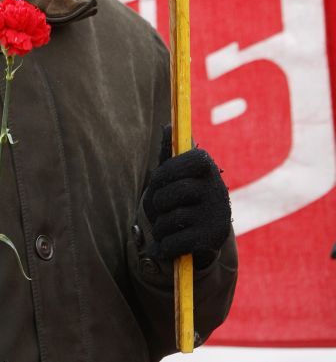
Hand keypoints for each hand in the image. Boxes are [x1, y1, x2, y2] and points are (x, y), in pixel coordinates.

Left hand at [142, 125, 230, 268]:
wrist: (203, 238)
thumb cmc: (182, 198)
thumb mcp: (176, 174)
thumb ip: (168, 152)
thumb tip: (167, 126)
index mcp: (207, 166)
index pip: (186, 160)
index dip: (166, 172)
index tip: (158, 182)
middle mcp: (217, 189)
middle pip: (173, 193)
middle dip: (156, 204)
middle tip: (156, 210)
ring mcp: (216, 215)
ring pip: (171, 219)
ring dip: (159, 227)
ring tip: (163, 229)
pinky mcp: (212, 240)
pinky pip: (175, 242)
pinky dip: (164, 246)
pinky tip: (164, 247)